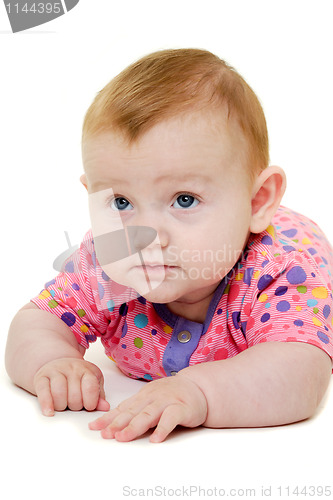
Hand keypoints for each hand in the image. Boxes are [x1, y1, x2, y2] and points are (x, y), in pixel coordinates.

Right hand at [33, 357, 109, 415]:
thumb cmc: (76, 376)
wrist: (57, 362)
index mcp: (87, 370)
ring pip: (59, 393)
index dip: (90, 402)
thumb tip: (105, 407)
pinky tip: (49, 412)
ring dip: (62, 406)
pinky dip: (46, 404)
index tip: (89, 406)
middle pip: (74, 394)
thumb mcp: (92, 382)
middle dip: (75, 406)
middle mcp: (72, 368)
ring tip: (63, 406)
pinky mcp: (41, 377)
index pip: (90, 387)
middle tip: (74, 405)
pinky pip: (43, 391)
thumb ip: (98, 395)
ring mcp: (56, 371)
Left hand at [88, 374, 207, 442]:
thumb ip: (135, 409)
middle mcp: (152, 398)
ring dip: (134, 426)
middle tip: (105, 434)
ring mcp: (167, 402)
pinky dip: (163, 428)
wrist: (198, 388)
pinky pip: (171, 418)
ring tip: (123, 437)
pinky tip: (156, 439)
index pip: (123, 408)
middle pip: (132, 412)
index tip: (94, 428)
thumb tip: (111, 422)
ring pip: (148, 414)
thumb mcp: (150, 399)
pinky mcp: (182, 408)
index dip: (108, 418)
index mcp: (143, 396)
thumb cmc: (172, 395)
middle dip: (117, 423)